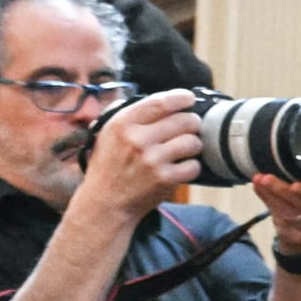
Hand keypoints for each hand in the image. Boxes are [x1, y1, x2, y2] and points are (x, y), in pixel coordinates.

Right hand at [77, 88, 199, 219]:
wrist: (106, 203)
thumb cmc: (108, 166)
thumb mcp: (106, 133)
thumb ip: (125, 112)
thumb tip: (152, 99)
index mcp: (122, 123)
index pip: (160, 102)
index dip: (180, 98)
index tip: (189, 98)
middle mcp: (137, 140)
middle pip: (183, 121)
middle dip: (193, 122)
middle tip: (191, 126)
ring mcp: (152, 160)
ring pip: (192, 142)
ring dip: (194, 144)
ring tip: (186, 148)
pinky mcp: (164, 180)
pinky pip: (193, 166)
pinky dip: (192, 166)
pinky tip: (182, 166)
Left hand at [256, 176, 300, 259]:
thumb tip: (292, 160)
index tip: (295, 185)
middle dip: (283, 191)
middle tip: (267, 177)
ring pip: (290, 215)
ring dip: (272, 196)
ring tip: (260, 180)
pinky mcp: (300, 239)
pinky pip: (281, 221)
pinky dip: (269, 204)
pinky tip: (261, 191)